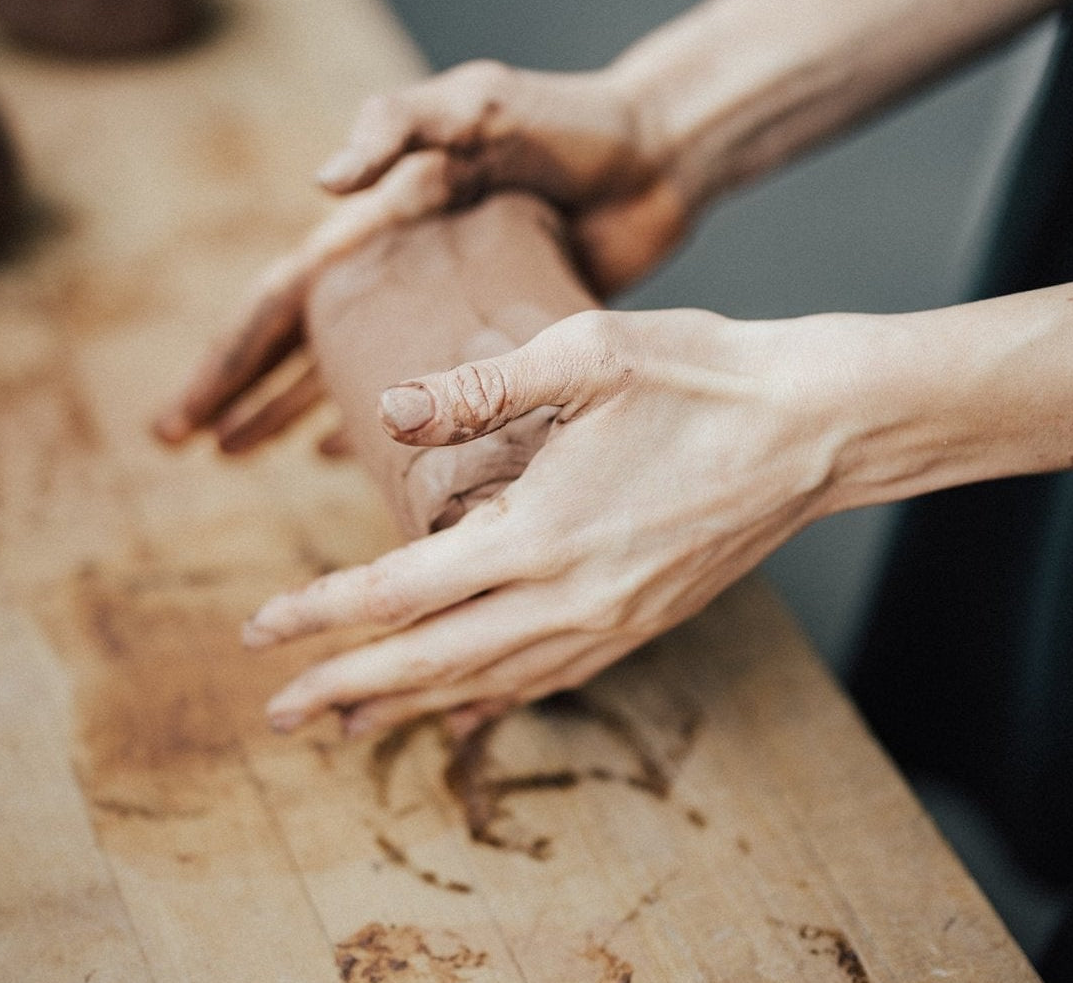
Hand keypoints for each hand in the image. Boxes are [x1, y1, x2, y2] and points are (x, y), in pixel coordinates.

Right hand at [153, 59, 688, 448]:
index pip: (283, 299)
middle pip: (298, 341)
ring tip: (240, 457)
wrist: (657, 154)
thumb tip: (320, 183)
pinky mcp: (492, 334)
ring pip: (349, 369)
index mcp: (378, 219)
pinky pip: (420, 386)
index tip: (181, 420)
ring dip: (290, 411)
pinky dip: (377, 420)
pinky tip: (346, 455)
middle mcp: (396, 266)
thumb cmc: (569, 122)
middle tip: (188, 447)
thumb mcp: (478, 104)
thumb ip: (400, 124)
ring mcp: (441, 304)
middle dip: (239, 392)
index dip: (228, 359)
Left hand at [244, 306, 868, 737]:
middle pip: (431, 663)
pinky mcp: (644, 618)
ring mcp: (612, 619)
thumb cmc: (699, 375)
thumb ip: (475, 387)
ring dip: (408, 705)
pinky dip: (491, 698)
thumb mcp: (584, 352)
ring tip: (347, 721)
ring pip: (487, 682)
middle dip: (345, 689)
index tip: (257, 631)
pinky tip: (464, 709)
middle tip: (277, 714)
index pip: (399, 592)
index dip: (321, 614)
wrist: (815, 424)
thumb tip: (388, 409)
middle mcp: (571, 597)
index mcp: (540, 532)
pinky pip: (550, 678)